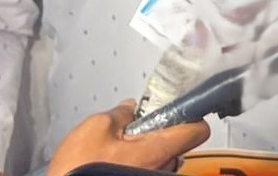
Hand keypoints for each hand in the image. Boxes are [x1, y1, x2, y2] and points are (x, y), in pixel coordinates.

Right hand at [46, 99, 209, 175]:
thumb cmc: (80, 170)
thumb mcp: (96, 128)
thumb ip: (120, 113)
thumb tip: (130, 109)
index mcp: (159, 150)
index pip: (198, 130)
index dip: (189, 115)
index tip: (176, 108)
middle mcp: (162, 169)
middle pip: (178, 143)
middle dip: (159, 132)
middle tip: (135, 128)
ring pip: (162, 158)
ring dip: (146, 150)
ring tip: (118, 149)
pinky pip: (147, 170)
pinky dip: (136, 163)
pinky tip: (114, 162)